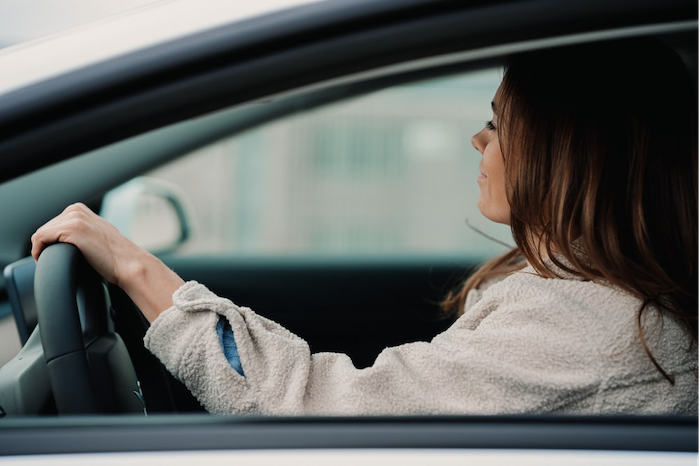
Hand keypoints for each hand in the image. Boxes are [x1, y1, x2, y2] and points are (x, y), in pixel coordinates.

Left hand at [31, 203, 184, 321]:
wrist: (129, 264)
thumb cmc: (115, 257)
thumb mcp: (96, 236)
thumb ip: (82, 232)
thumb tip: (68, 241)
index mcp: (80, 209)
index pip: (51, 224)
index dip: (49, 242)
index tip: (52, 255)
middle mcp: (76, 210)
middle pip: (45, 228)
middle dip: (45, 246)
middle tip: (51, 262)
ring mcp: (74, 218)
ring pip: (40, 234)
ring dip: (41, 249)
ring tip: (48, 263)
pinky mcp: (72, 230)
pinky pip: (40, 238)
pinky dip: (38, 251)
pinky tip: (44, 261)